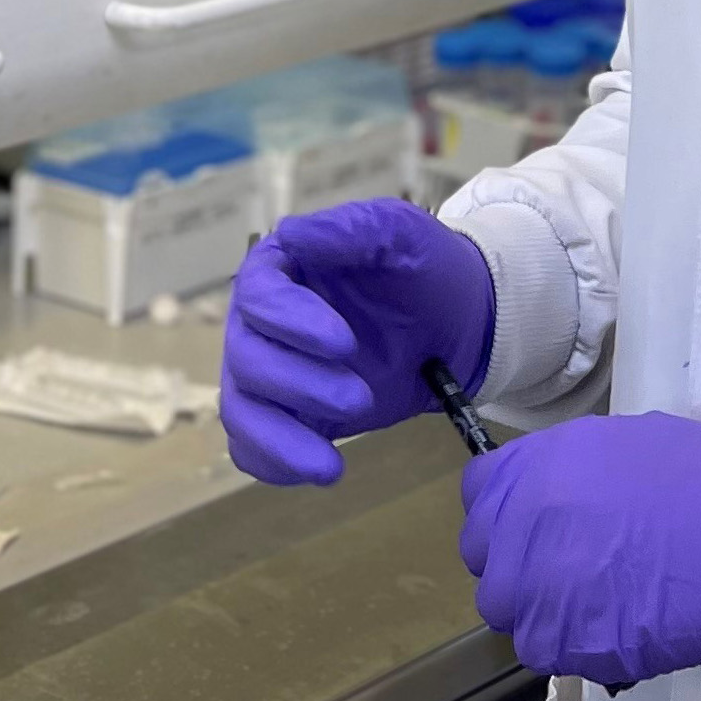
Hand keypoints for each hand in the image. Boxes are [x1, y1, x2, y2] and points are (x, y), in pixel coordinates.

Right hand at [219, 199, 495, 485]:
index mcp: (281, 270)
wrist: (458, 324)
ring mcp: (272, 374)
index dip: (290, 322)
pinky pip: (255, 448)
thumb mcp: (400, 234)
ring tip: (331, 466)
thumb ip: (351, 230)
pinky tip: (320, 470)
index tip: (344, 344)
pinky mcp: (288, 417)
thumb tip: (290, 233)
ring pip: (241, 410)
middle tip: (360, 399)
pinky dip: (276, 464)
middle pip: (245, 358)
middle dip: (299, 385)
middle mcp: (262, 323)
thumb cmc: (425, 269)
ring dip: (280, 439)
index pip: (258, 296)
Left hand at [457, 412, 700, 687]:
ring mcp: (537, 586)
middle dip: (517, 563)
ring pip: (507, 609)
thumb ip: (574, 468)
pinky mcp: (560, 640)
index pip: (479, 492)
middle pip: (484, 557)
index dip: (504, 511)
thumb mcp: (628, 443)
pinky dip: (567, 642)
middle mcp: (523, 524)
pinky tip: (608, 626)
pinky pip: (540, 647)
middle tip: (564, 568)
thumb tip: (563, 491)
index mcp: (538, 467)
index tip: (528, 525)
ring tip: (591, 602)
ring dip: (538, 607)